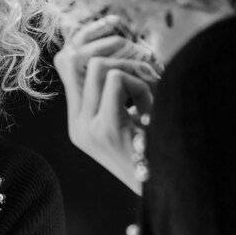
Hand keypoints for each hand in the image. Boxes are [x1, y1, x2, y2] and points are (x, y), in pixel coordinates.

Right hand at [54, 15, 158, 193]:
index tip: (121, 42)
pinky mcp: (104, 129)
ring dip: (132, 71)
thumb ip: (123, 90)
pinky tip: (152, 110)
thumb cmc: (161, 151)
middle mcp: (78, 125)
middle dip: (115, 54)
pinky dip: (141, 85)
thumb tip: (119, 47)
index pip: (66, 65)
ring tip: (152, 96)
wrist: (168, 192)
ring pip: (98, 66)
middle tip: (146, 69)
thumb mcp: (137, 118)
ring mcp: (87, 128)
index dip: (89, 43)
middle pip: (78, 60)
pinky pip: (117, 79)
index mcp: (81, 123)